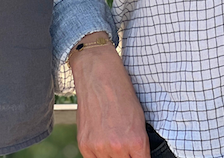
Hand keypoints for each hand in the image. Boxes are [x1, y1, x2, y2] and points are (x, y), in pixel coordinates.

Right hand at [69, 37, 149, 157]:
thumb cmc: (121, 92)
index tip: (137, 155)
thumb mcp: (139, 118)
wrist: (98, 73)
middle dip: (126, 157)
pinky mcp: (84, 144)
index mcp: (136, 141)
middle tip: (124, 145)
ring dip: (112, 157)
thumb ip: (138, 144)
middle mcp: (118, 147)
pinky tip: (102, 140)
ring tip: (112, 139)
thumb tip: (137, 156)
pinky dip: (98, 154)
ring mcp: (99, 147)